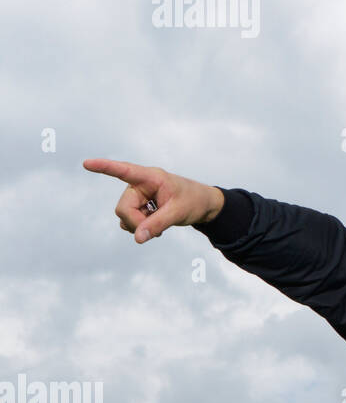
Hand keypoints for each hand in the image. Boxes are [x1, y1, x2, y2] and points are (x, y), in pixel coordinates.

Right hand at [83, 157, 224, 242]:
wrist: (202, 205)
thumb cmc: (193, 201)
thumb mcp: (178, 213)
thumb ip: (157, 224)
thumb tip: (137, 238)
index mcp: (151, 177)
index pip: (125, 171)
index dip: (105, 167)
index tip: (87, 163)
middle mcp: (139, 185)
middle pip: (123, 208)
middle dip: (136, 222)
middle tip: (156, 230)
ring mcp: (137, 196)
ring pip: (124, 217)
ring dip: (138, 226)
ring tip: (159, 225)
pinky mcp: (137, 207)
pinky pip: (128, 222)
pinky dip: (139, 228)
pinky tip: (154, 227)